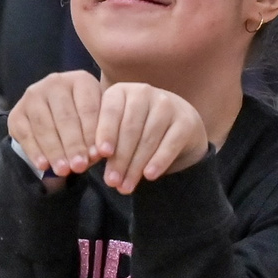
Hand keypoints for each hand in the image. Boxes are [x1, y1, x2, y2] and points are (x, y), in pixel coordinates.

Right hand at [6, 71, 109, 186]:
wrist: (54, 118)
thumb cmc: (84, 121)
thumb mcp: (97, 122)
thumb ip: (98, 136)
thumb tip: (95, 155)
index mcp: (81, 80)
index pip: (88, 108)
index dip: (92, 134)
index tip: (98, 155)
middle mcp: (55, 82)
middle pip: (65, 117)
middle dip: (73, 145)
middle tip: (79, 166)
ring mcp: (33, 95)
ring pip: (44, 126)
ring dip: (55, 151)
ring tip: (63, 170)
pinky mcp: (16, 112)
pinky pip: (26, 134)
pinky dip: (35, 151)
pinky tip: (43, 165)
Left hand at [94, 82, 208, 193]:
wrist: (177, 124)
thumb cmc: (136, 129)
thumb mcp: (117, 128)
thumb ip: (103, 141)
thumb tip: (91, 160)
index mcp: (121, 91)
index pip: (111, 111)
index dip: (106, 132)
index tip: (101, 154)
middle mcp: (144, 92)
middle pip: (130, 128)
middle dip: (120, 158)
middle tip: (112, 182)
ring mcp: (167, 104)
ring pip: (148, 138)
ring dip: (135, 165)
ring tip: (125, 186)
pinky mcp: (185, 120)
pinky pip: (170, 143)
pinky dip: (159, 160)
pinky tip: (149, 176)